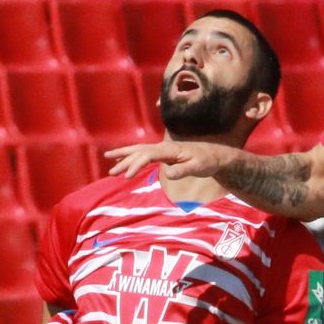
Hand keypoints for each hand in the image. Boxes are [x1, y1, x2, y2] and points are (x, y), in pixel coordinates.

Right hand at [104, 140, 238, 180]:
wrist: (214, 155)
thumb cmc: (207, 161)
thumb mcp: (197, 167)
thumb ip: (183, 170)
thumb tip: (168, 174)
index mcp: (168, 149)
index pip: (147, 155)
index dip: (135, 165)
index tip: (126, 176)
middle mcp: (163, 147)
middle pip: (139, 151)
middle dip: (124, 160)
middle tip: (111, 172)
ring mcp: (162, 150)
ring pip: (139, 150)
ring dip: (124, 155)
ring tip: (108, 160)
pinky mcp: (163, 154)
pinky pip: (144, 154)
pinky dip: (132, 156)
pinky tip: (126, 161)